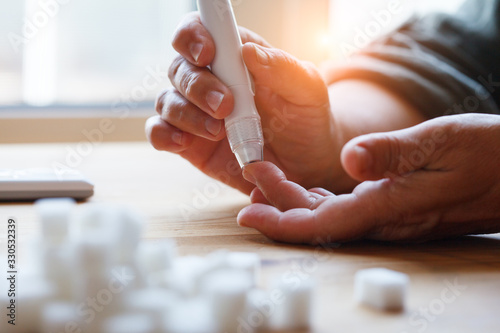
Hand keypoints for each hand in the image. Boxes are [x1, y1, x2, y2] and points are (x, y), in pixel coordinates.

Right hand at [146, 12, 345, 193]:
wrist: (306, 164)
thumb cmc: (305, 120)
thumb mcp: (307, 91)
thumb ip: (283, 68)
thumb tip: (248, 51)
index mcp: (235, 57)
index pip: (200, 31)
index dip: (194, 36)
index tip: (207, 54)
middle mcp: (210, 80)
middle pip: (180, 68)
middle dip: (199, 86)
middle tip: (226, 106)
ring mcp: (196, 112)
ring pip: (167, 101)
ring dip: (187, 114)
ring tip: (218, 131)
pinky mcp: (190, 142)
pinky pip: (160, 133)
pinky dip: (164, 136)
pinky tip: (184, 143)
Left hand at [238, 114, 499, 243]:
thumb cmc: (484, 157)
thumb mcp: (438, 143)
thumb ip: (392, 154)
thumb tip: (349, 159)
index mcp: (387, 207)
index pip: (321, 225)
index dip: (280, 223)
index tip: (248, 216)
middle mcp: (382, 219)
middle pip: (316, 220)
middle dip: (278, 202)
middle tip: (253, 174)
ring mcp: (388, 215)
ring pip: (328, 214)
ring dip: (294, 197)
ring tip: (268, 174)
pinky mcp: (393, 206)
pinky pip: (345, 208)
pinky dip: (317, 198)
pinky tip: (304, 186)